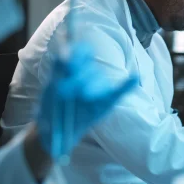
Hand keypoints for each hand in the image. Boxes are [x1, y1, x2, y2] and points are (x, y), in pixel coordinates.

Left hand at [37, 43, 137, 160]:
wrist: (55, 132)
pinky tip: (134, 77)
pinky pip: (119, 91)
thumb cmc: (51, 108)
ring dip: (90, 87)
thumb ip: (58, 70)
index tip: (68, 64)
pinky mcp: (106, 102)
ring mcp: (98, 89)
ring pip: (99, 79)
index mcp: (74, 67)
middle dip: (77, 79)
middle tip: (64, 92)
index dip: (77, 55)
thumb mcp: (49, 88)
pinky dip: (127, 85)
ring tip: (82, 98)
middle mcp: (88, 75)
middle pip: (89, 67)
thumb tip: (64, 53)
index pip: (82, 51)